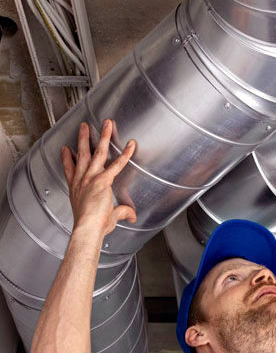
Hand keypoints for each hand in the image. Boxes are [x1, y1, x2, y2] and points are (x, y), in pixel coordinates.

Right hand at [61, 120, 136, 237]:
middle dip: (84, 138)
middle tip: (84, 127)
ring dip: (103, 136)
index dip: (67, 158)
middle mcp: (81, 181)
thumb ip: (122, 213)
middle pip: (82, 154)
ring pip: (97, 152)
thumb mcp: (108, 218)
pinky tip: (131, 145)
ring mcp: (91, 178)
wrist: (88, 229)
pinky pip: (117, 163)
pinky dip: (126, 154)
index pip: (69, 170)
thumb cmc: (92, 226)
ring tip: (106, 124)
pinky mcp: (102, 180)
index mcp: (76, 189)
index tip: (65, 149)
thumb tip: (132, 216)